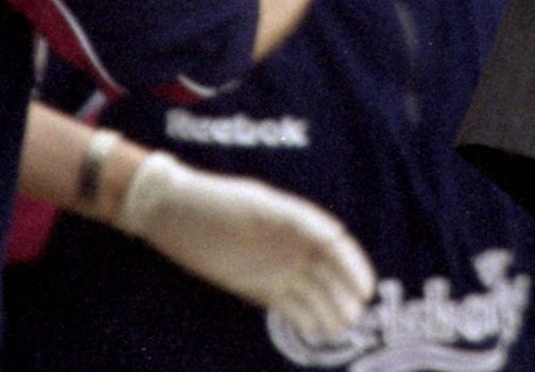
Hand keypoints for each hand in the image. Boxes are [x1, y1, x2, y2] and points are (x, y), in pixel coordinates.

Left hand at [115, 150, 375, 344]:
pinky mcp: (261, 287)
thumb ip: (288, 219)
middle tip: (353, 316)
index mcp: (294, 219)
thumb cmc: (210, 201)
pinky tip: (314, 332)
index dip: (352, 266)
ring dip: (330, 309)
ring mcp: (277, 267)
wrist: (170, 214)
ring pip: (314, 291)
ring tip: (338, 331)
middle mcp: (292, 244)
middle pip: (329, 271)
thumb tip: (331, 234)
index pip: (334, 243)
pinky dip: (305, 319)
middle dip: (344, 292)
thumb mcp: (250, 205)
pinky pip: (290, 306)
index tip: (364, 288)